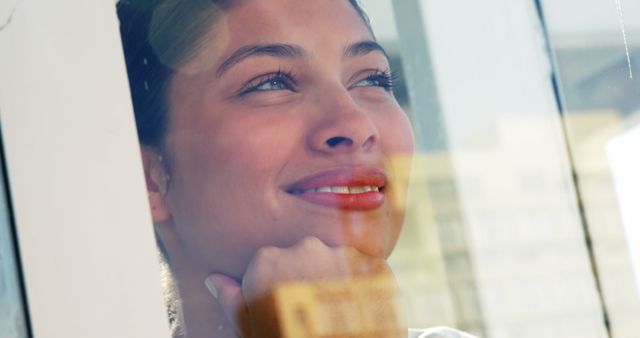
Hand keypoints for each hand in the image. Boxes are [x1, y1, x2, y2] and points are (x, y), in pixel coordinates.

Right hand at [205, 236, 398, 337]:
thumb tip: (215, 279)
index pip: (268, 264)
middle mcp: (304, 247)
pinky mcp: (374, 265)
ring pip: (335, 260)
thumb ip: (231, 299)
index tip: (280, 306)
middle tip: (309, 310)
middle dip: (305, 277)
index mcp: (268, 261)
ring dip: (335, 279)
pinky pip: (366, 270)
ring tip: (334, 313)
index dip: (273, 287)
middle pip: (302, 257)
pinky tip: (357, 310)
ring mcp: (342, 253)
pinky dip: (363, 286)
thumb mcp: (250, 327)